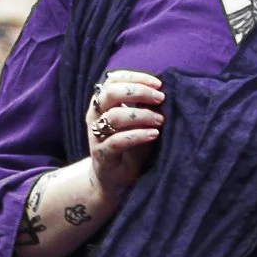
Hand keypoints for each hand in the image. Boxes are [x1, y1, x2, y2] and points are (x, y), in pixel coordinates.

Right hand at [86, 71, 164, 199]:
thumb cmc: (128, 147)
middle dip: (138, 92)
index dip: (135, 77)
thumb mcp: (137, 122)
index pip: (113, 80)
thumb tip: (161, 91)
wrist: (112, 179)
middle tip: (160, 98)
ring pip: (114, 116)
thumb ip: (144, 106)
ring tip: (160, 120)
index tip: (157, 83)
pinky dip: (138, 135)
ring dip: (141, 115)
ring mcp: (96, 135)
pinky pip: (118, 141)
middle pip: (111, 93)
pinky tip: (154, 134)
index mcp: (102, 103)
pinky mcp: (101, 154)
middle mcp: (95, 116)